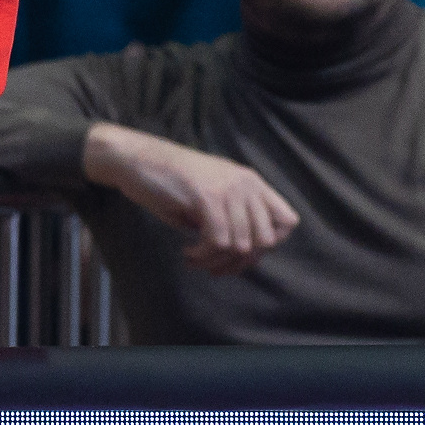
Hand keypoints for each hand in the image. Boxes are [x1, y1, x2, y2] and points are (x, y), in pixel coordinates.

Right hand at [86, 123, 299, 273]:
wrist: (137, 160)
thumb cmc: (170, 181)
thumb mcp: (212, 196)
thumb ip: (233, 218)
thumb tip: (244, 255)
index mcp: (251, 182)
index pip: (288, 222)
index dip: (267, 245)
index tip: (239, 252)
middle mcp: (246, 184)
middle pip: (267, 240)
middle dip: (240, 261)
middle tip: (214, 264)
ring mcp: (228, 189)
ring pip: (241, 245)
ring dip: (216, 262)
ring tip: (196, 260)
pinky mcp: (207, 197)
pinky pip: (218, 242)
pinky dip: (203, 256)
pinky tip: (188, 254)